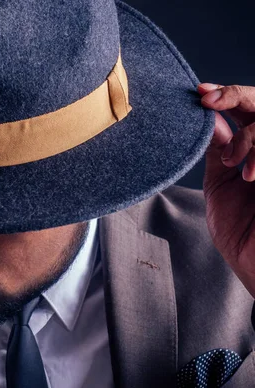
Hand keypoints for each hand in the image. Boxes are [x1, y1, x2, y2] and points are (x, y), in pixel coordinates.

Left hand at [199, 83, 254, 297]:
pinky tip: (251, 174)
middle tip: (209, 99)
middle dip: (236, 95)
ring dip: (251, 137)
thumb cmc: (242, 233)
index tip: (200, 92)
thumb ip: (218, 151)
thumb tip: (207, 118)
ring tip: (234, 164)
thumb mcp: (222, 185)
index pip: (248, 110)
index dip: (227, 96)